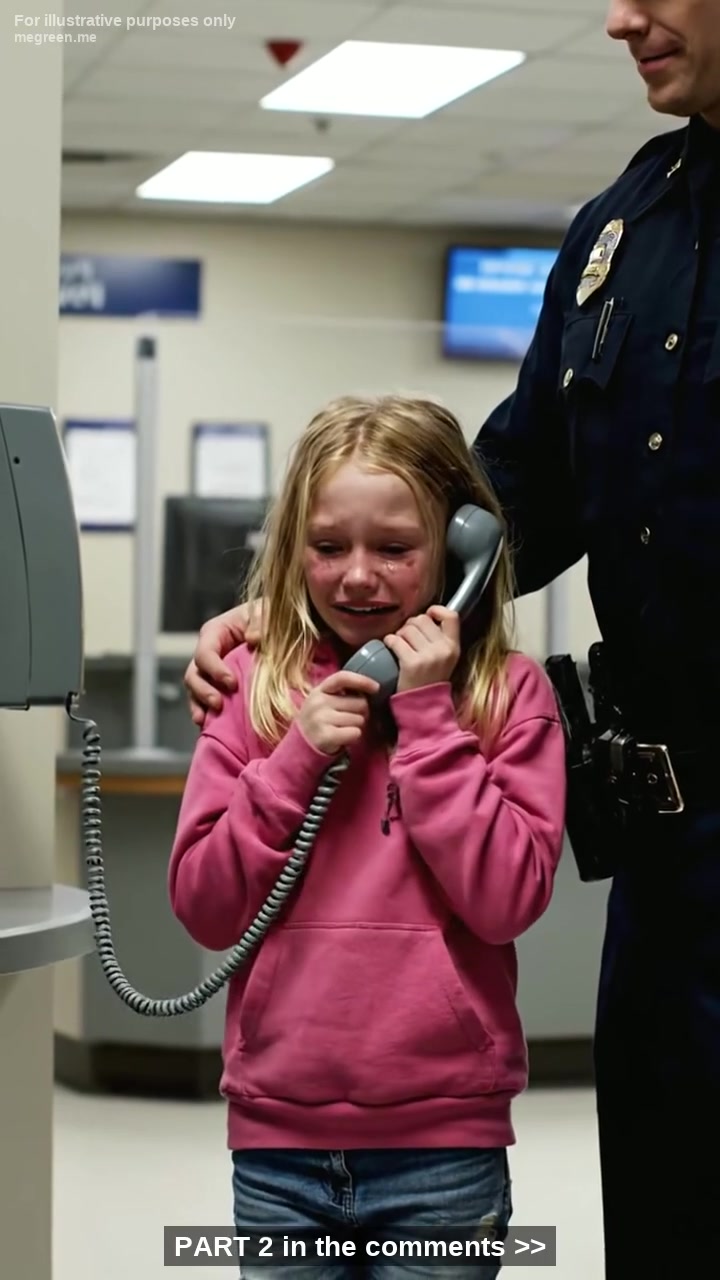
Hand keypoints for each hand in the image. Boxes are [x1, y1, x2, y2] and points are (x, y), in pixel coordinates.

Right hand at [184, 599, 263, 725]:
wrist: (282, 629)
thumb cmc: (272, 616)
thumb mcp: (269, 611)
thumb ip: (262, 621)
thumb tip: (253, 639)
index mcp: (216, 632)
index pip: (204, 652)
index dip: (214, 669)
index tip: (231, 683)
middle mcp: (209, 653)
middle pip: (194, 674)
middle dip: (202, 691)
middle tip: (218, 704)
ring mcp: (212, 671)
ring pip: (195, 690)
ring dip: (200, 705)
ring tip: (206, 720)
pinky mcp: (220, 686)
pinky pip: (206, 702)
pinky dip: (206, 714)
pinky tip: (209, 726)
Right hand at [297, 671, 378, 755]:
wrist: (301, 744)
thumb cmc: (321, 719)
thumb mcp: (325, 700)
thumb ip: (342, 693)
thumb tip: (371, 689)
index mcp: (320, 690)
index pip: (343, 678)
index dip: (362, 681)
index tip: (376, 688)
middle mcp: (319, 702)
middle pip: (360, 702)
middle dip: (361, 712)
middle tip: (350, 718)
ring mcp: (321, 719)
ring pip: (359, 719)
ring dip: (357, 725)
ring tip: (344, 728)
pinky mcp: (325, 736)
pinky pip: (355, 732)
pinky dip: (354, 736)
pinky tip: (343, 737)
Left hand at [383, 605, 460, 693]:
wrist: (423, 706)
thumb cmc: (430, 679)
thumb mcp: (445, 658)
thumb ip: (441, 639)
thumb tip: (427, 616)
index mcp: (454, 646)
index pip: (451, 615)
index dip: (436, 610)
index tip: (428, 617)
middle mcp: (443, 649)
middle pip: (422, 619)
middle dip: (411, 625)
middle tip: (407, 637)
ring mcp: (428, 656)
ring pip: (407, 629)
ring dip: (399, 634)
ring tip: (400, 645)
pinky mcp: (411, 663)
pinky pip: (395, 640)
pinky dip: (389, 641)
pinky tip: (390, 647)